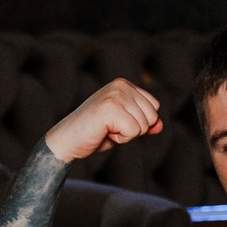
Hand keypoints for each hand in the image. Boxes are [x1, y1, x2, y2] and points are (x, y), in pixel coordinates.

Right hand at [44, 79, 164, 162]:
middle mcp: (120, 86)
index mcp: (124, 85)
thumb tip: (160, 126)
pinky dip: (120, 139)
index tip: (116, 123)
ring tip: (106, 130)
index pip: (154, 107)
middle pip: (152, 116)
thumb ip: (143, 124)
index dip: (139, 123)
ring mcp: (115, 95)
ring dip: (126, 135)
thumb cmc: (93, 134)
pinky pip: (133, 131)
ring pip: (143, 125)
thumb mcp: (124, 127)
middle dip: (134, 130)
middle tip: (110, 128)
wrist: (66, 141)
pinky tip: (104, 132)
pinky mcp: (110, 108)